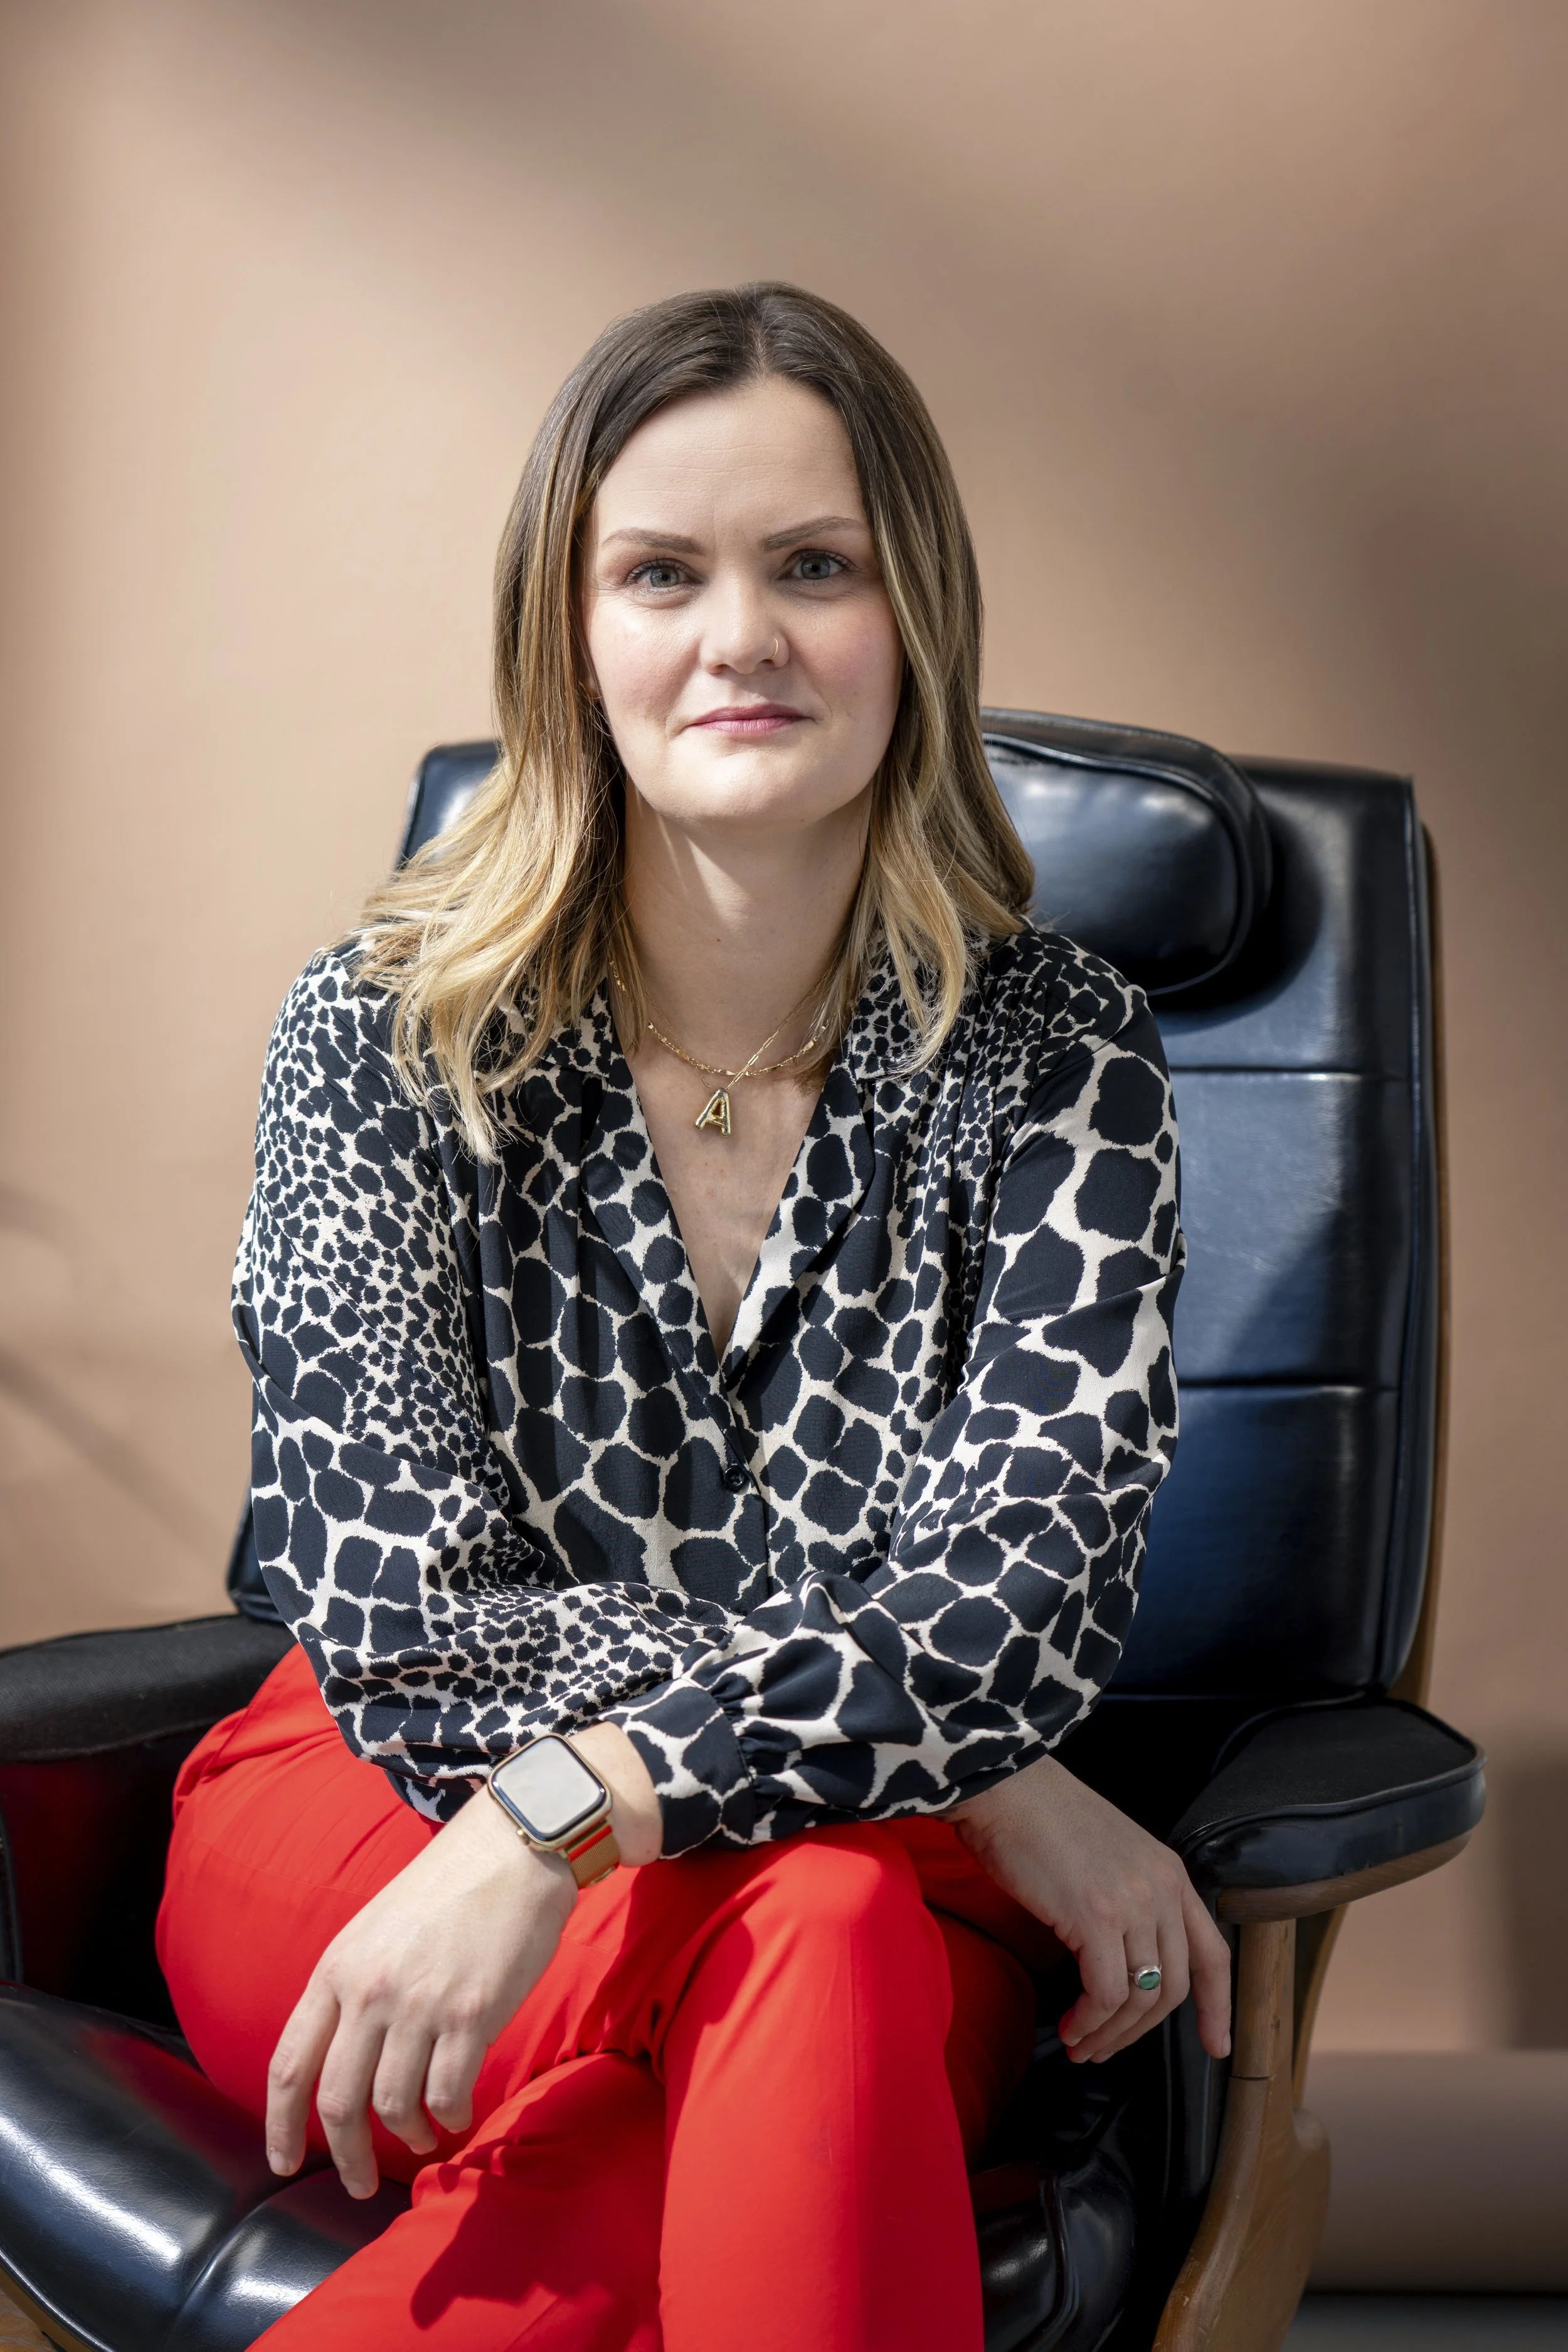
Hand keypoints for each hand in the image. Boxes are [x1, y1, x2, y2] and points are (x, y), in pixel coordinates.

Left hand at [267, 1725, 661, 2197]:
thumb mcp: (375, 1929)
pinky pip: (447, 2093)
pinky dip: (450, 2116)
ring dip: (407, 2135)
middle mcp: (369, 1991)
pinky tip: (457, 2112)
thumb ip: (352, 1989)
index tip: (282, 2162)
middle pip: (337, 2101)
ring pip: (392, 2106)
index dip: (279, 2125)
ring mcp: (419, 2004)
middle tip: (360, 2182)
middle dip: (346, 2156)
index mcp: (337, 1968)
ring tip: (424, 2134)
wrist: (514, 1848)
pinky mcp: (472, 2014)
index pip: (290, 2064)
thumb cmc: (449, 1888)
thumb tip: (343, 2057)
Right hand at [951, 1754, 1231, 2065]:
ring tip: (1081, 2044)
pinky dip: (1089, 2021)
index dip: (1218, 2006)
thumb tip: (1124, 1965)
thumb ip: (1131, 1900)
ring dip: (1111, 2034)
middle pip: (1174, 1986)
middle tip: (1105, 2049)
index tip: (1217, 2045)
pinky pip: (1104, 1993)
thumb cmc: (1042, 1822)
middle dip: (1140, 2031)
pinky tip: (1070, 2026)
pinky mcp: (1096, 1916)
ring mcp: (1132, 1902)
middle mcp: (1162, 1889)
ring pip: (1141, 1997)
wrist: (1006, 1788)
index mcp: (1171, 1874)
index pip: (1213, 1954)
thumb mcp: (1110, 1857)